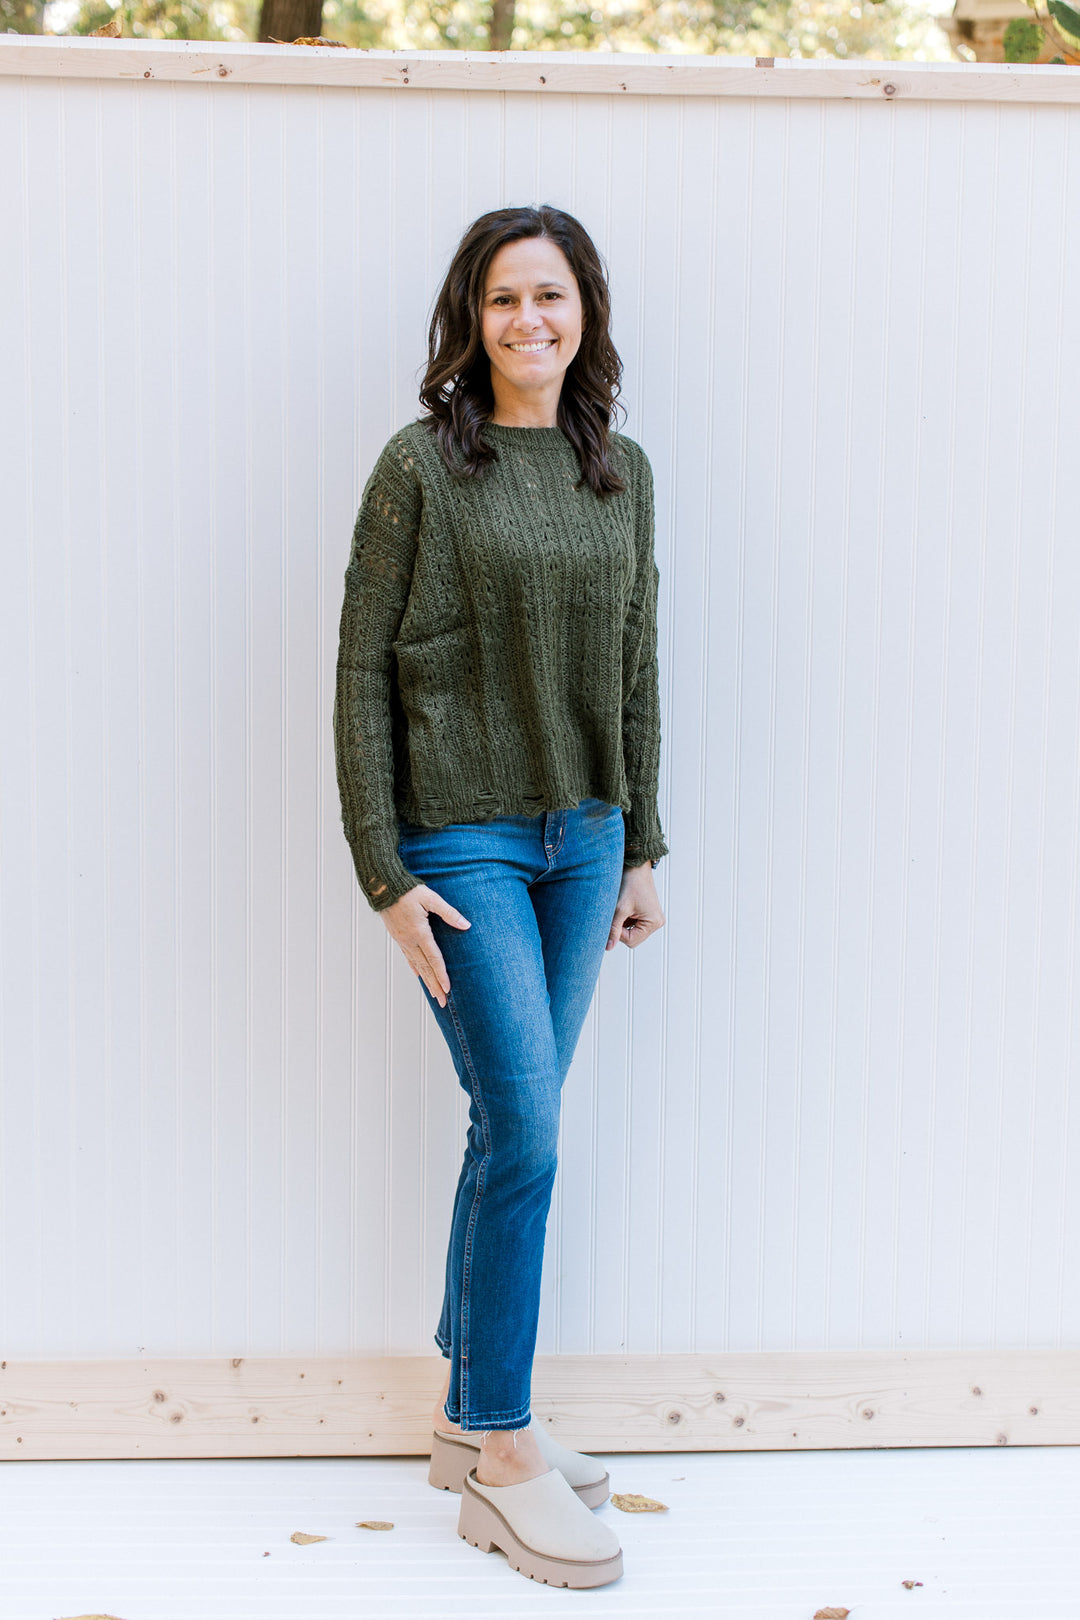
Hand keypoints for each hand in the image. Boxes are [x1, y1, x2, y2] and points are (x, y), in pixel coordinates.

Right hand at [381, 884, 470, 1006]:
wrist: (384, 886)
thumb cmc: (408, 890)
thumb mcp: (431, 898)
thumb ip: (449, 913)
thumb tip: (466, 925)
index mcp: (419, 933)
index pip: (434, 959)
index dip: (441, 975)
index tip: (447, 989)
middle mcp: (409, 940)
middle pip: (425, 968)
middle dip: (434, 986)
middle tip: (442, 1002)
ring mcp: (402, 940)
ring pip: (416, 965)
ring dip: (426, 981)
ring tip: (433, 994)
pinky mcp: (398, 937)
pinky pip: (408, 957)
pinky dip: (415, 968)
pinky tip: (418, 975)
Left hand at [606, 862, 664, 950]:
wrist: (636, 867)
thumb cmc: (630, 884)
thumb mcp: (620, 908)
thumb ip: (614, 929)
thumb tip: (608, 947)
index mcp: (654, 923)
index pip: (631, 941)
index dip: (618, 934)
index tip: (612, 920)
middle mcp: (657, 923)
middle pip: (632, 939)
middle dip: (621, 929)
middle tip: (615, 914)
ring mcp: (653, 919)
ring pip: (631, 932)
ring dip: (622, 924)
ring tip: (621, 908)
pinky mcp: (648, 914)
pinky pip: (634, 925)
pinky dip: (625, 919)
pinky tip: (624, 907)